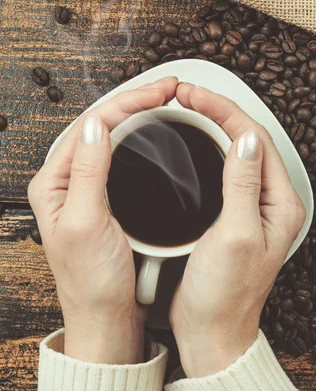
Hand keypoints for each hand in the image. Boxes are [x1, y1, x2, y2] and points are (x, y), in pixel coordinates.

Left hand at [28, 77, 178, 363]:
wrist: (107, 318)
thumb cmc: (93, 282)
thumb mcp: (88, 225)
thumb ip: (88, 173)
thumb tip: (95, 126)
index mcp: (54, 183)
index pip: (91, 125)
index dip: (127, 101)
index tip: (160, 92)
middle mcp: (68, 182)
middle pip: (102, 125)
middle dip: (136, 100)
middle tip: (170, 89)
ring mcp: (89, 190)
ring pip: (114, 138)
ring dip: (140, 115)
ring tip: (167, 102)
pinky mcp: (109, 200)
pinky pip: (125, 158)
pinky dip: (144, 139)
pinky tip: (159, 135)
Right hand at [169, 83, 305, 376]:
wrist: (213, 331)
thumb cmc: (225, 294)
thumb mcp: (235, 236)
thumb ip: (242, 185)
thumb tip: (245, 139)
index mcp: (279, 204)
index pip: (255, 140)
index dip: (224, 111)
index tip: (193, 96)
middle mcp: (272, 202)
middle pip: (250, 140)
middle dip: (220, 111)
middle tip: (187, 94)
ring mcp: (255, 209)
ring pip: (239, 152)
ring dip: (217, 126)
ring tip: (190, 108)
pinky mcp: (236, 217)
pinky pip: (227, 171)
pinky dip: (210, 149)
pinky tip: (195, 144)